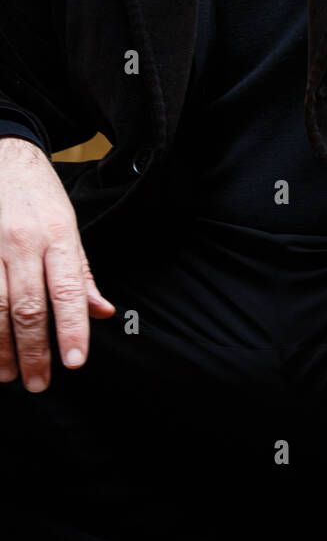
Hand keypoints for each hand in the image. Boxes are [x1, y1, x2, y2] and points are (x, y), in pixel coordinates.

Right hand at [0, 137, 114, 391]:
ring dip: (0, 348)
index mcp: (57, 236)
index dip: (72, 329)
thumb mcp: (69, 226)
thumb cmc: (38, 197)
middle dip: (34, 352)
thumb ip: (82, 274)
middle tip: (38, 384)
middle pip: (29, 308)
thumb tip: (103, 312)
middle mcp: (23, 242)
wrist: (2, 156)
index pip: (69, 291)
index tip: (75, 363)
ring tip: (7, 375)